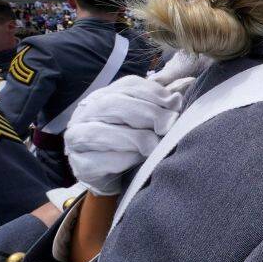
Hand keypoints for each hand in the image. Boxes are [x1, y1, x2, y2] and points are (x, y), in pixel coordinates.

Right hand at [65, 51, 209, 194]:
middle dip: (148, 113)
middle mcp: (86, 112)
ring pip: (102, 132)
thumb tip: (186, 86)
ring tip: (154, 147)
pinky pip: (99, 159)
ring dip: (135, 138)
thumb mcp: (147, 119)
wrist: (111, 175)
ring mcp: (76, 137)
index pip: (129, 85)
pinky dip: (122, 160)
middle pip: (115, 104)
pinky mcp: (79, 163)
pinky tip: (137, 161)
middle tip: (168, 126)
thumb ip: (162, 103)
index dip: (155, 93)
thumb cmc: (132, 142)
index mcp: (104, 95)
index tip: (175, 104)